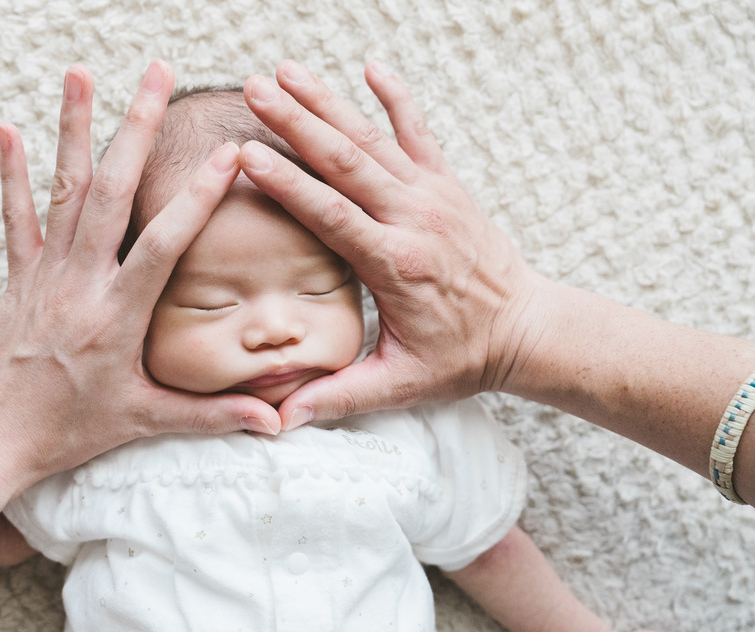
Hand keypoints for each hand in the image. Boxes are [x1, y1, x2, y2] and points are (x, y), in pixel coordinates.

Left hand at [0, 62, 279, 499]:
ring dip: (74, 128)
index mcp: (116, 316)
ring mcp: (43, 275)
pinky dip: (11, 172)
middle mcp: (79, 284)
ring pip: (62, 190)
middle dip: (136, 127)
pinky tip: (6, 128)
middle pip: (110, 192)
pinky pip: (14, 216)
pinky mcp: (17, 278)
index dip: (199, 197)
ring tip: (82, 72)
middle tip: (157, 73)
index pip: (165, 243)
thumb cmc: (68, 433)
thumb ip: (213, 415)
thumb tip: (275, 421)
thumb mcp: (144, 422)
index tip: (229, 154)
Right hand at [239, 60, 549, 428]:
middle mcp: (415, 219)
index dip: (286, 183)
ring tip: (285, 70)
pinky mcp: (448, 185)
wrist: (528, 331)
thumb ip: (338, 397)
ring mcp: (434, 196)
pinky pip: (420, 131)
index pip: (330, 214)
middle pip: (346, 160)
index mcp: (396, 264)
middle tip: (252, 88)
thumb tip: (279, 421)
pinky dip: (396, 97)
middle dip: (296, 120)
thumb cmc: (461, 360)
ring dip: (328, 101)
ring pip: (375, 138)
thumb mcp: (400, 386)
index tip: (246, 154)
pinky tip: (371, 66)